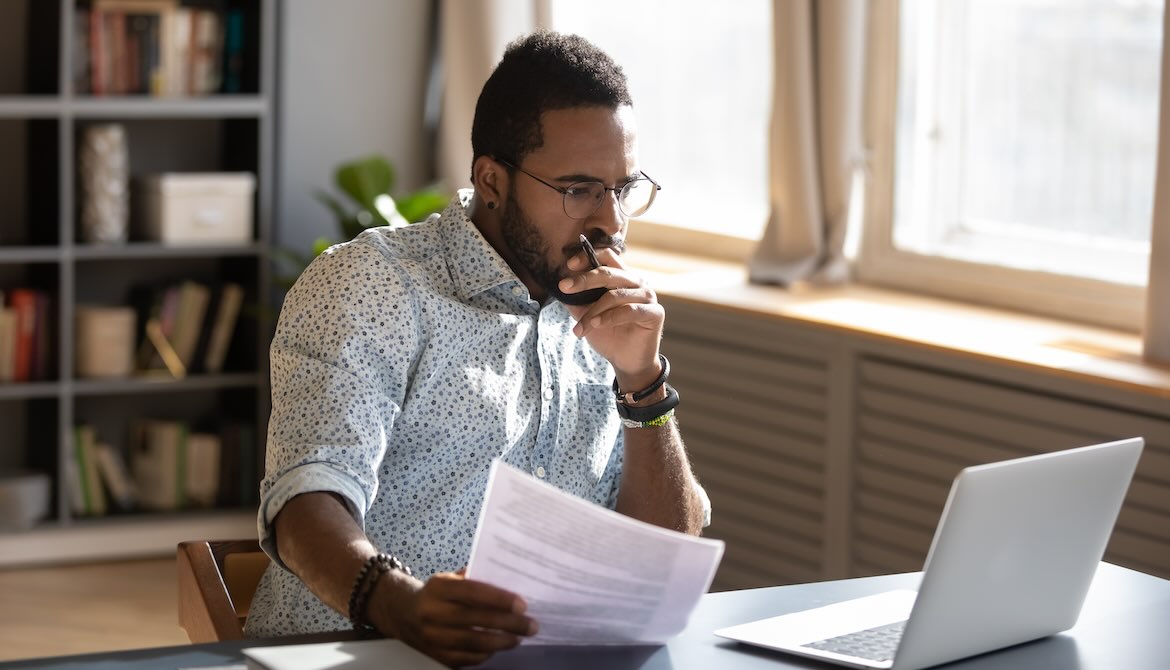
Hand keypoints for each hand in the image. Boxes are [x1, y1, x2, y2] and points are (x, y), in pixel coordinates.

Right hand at [370, 570, 536, 666]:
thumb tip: (509, 581)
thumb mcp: (449, 578)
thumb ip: (474, 579)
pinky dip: (485, 655)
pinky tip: (498, 648)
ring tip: (519, 638)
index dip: (499, 599)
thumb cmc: (435, 593)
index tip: (522, 604)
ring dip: (501, 642)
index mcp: (438, 588)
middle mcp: (432, 613)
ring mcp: (432, 637)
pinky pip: (466, 659)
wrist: (402, 613)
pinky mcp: (435, 656)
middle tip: (531, 625)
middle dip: (508, 624)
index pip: (473, 593)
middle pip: (475, 620)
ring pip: (472, 643)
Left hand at [559, 247, 664, 388]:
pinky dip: (609, 318)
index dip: (588, 256)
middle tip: (564, 287)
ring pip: (615, 295)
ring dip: (593, 311)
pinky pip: (629, 311)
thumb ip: (577, 300)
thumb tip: (560, 287)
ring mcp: (647, 296)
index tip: (569, 265)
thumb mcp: (587, 315)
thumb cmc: (608, 334)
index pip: (608, 257)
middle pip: (609, 273)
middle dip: (584, 280)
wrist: (626, 361)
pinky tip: (595, 324)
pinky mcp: (654, 313)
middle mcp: (636, 282)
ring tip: (580, 327)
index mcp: (622, 277)